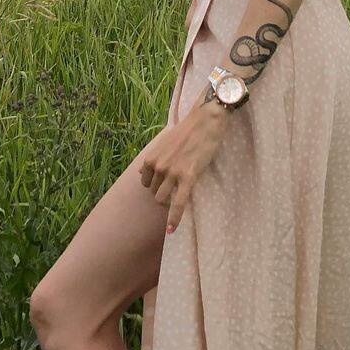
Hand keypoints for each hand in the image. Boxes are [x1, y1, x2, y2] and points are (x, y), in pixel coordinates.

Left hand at [140, 94, 227, 233]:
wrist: (205, 120)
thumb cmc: (188, 130)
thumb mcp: (165, 142)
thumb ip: (155, 157)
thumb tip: (144, 170)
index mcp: (152, 157)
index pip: (145, 182)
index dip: (154, 185)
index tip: (164, 186)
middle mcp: (159, 166)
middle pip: (153, 192)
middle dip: (162, 193)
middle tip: (175, 190)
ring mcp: (172, 173)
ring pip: (162, 200)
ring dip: (167, 204)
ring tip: (178, 200)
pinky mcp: (187, 177)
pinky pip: (179, 203)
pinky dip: (174, 218)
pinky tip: (172, 230)